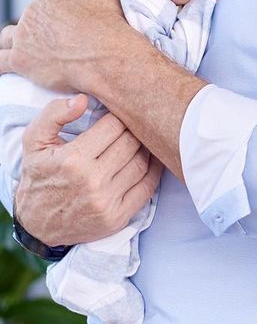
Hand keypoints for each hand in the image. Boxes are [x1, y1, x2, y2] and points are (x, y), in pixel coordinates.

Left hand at [0, 0, 122, 90]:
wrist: (108, 54)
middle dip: (44, 26)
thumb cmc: (111, 20)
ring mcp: (22, 35)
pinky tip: (11, 65)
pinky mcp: (19, 59)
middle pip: (32, 17)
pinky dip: (4, 63)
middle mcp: (32, 10)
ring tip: (34, 50)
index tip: (77, 21)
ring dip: (19, 40)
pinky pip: (0, 62)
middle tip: (66, 40)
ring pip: (10, 36)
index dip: (63, 9)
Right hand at [14, 96, 162, 245]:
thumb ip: (53, 114)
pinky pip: (147, 186)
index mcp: (72, 159)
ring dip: (146, 148)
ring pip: (142, 162)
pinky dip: (154, 170)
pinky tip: (151, 160)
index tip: (118, 116)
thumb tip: (83, 99)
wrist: (36, 224)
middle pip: (131, 142)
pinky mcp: (117, 217)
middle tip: (134, 126)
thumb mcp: (34, 142)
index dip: (119, 117)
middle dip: (134, 130)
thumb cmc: (39, 177)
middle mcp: (91, 181)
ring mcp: (106, 201)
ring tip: (142, 140)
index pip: (114, 125)